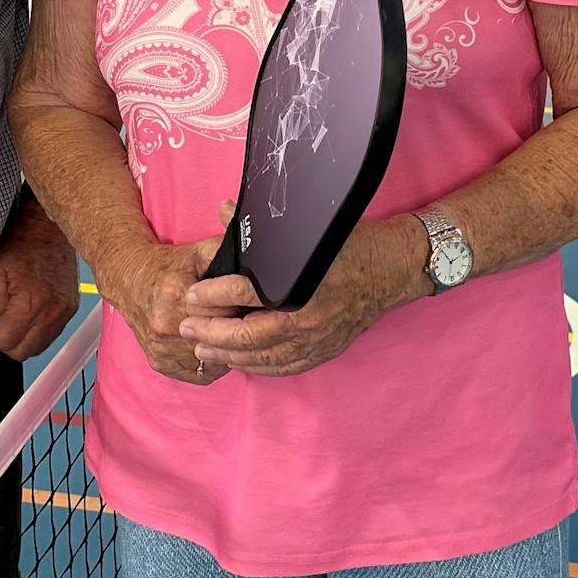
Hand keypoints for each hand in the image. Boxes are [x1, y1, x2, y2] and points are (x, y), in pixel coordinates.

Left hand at [0, 199, 79, 360]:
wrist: (48, 227)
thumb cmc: (20, 243)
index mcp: (33, 303)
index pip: (5, 341)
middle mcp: (54, 312)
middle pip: (22, 352)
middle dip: (3, 338)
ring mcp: (65, 313)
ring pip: (37, 347)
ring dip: (19, 337)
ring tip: (10, 313)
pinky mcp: (70, 309)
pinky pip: (49, 335)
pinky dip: (34, 331)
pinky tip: (25, 312)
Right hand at [98, 234, 237, 386]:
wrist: (129, 280)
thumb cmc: (167, 267)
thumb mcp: (198, 252)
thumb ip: (227, 254)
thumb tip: (256, 262)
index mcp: (178, 297)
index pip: (228, 312)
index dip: (244, 307)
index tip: (248, 304)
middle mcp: (167, 327)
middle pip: (221, 340)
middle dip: (236, 331)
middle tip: (241, 320)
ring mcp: (163, 349)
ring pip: (213, 361)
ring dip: (225, 351)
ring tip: (227, 333)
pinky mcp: (160, 363)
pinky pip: (199, 375)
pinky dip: (210, 365)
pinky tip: (214, 349)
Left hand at [178, 217, 428, 377]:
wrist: (391, 269)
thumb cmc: (349, 245)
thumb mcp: (307, 230)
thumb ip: (262, 227)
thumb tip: (223, 210)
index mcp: (304, 284)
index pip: (248, 293)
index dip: (215, 295)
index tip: (192, 295)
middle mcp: (310, 318)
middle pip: (250, 335)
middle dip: (213, 334)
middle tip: (187, 329)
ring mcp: (319, 340)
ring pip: (264, 357)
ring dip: (229, 355)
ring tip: (202, 350)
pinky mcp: (325, 351)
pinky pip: (284, 367)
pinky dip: (257, 367)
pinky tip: (238, 363)